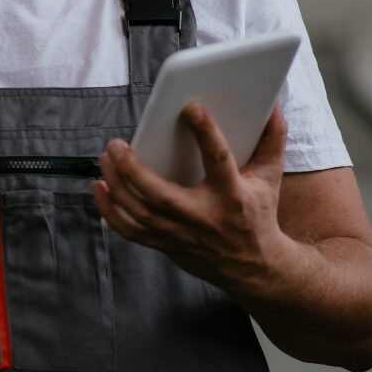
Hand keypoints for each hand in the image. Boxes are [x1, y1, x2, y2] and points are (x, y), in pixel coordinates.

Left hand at [93, 103, 294, 291]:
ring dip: (116, 185)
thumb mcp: (269, 177)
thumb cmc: (258, 214)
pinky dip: (109, 210)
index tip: (190, 107)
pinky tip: (99, 186)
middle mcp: (204, 217)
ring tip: (106, 157)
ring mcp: (181, 234)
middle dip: (133, 169)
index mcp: (233, 196)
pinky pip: (129, 231)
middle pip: (160, 195)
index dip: (206, 133)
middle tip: (116, 144)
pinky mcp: (165, 245)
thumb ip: (272, 138)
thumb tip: (270, 104)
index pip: (219, 160)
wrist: (255, 267)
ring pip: (139, 212)